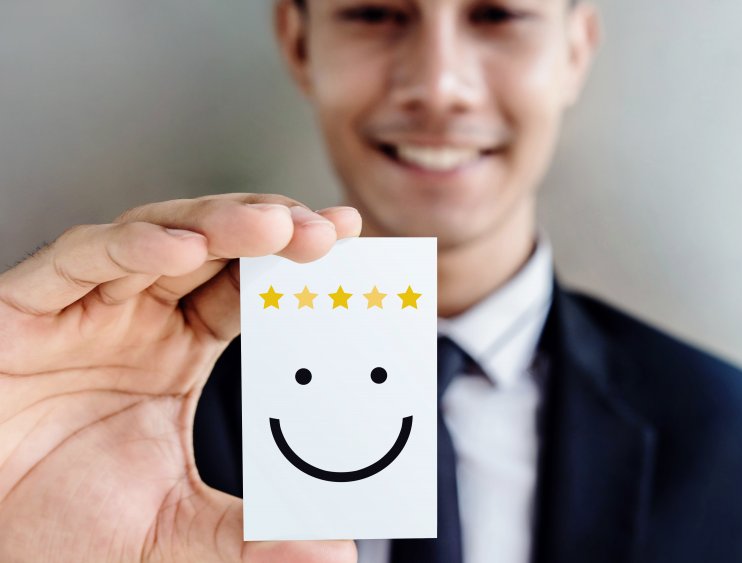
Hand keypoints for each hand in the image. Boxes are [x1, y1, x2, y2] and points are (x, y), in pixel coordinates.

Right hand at [0, 194, 360, 561]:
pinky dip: (129, 247)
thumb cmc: (62, 527)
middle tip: (328, 231)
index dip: (295, 267)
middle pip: (214, 249)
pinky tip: (181, 245)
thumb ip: (250, 538)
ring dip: (218, 224)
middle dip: (272, 231)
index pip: (247, 290)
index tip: (350, 245)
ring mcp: (84, 310)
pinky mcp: (24, 311)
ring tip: (273, 226)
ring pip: (157, 239)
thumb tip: (334, 550)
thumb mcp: (176, 531)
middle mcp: (136, 319)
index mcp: (178, 352)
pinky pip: (79, 263)